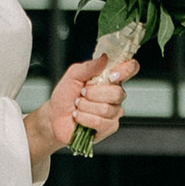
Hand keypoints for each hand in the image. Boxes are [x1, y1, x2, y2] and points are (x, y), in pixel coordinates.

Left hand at [24, 49, 136, 171]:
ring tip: (78, 106)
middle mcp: (115, 95)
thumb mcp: (73, 75)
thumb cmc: (65, 96)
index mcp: (109, 79)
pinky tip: (79, 117)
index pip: (130, 69)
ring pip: (107, 109)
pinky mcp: (109, 127)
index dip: (126, 70)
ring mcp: (114, 112)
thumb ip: (89, 66)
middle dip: (93, 94)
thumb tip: (105, 57)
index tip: (112, 74)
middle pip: (118, 93)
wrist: (55, 118)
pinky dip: (85, 118)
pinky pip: (101, 122)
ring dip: (86, 107)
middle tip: (82, 93)